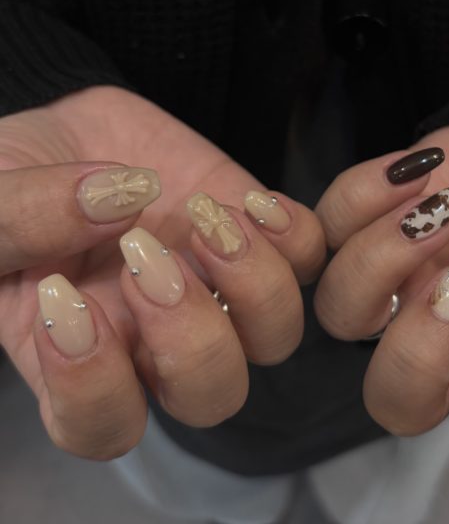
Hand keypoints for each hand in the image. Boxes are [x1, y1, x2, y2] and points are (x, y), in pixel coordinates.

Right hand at [0, 86, 324, 458]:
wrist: (72, 134)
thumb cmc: (14, 177)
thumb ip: (22, 218)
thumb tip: (115, 203)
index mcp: (82, 354)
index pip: (103, 426)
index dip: (94, 389)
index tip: (66, 301)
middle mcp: (158, 338)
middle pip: (213, 395)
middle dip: (192, 337)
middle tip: (142, 253)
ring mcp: (218, 290)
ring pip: (277, 336)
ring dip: (253, 281)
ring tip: (202, 215)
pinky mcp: (255, 238)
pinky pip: (308, 261)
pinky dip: (293, 236)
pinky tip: (246, 200)